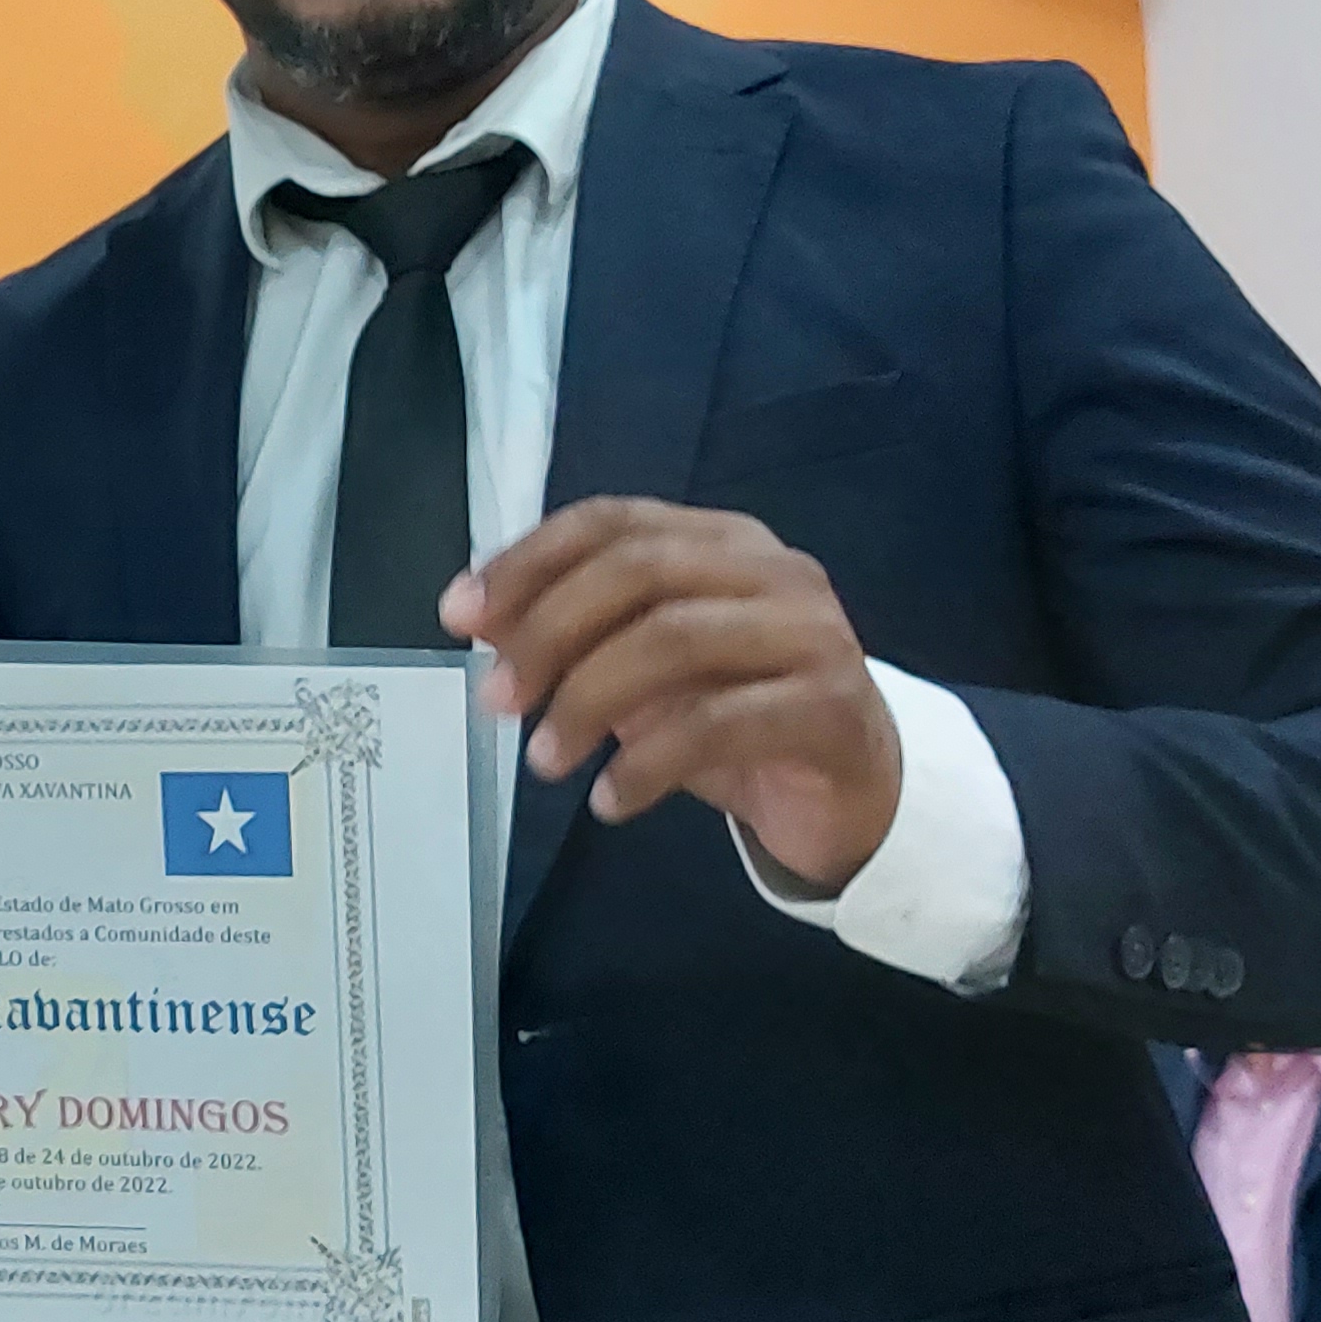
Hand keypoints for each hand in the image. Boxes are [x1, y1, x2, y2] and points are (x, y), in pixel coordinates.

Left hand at [446, 499, 900, 891]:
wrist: (861, 794)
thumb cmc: (741, 722)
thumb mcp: (645, 674)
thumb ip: (575, 636)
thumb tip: (476, 615)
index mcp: (722, 541)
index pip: (613, 521)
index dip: (528, 560)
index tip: (459, 615)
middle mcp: (772, 570)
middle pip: (639, 570)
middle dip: (549, 630)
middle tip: (495, 698)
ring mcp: (811, 634)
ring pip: (674, 639)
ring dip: (587, 700)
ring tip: (543, 761)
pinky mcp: (832, 708)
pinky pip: (719, 725)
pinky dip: (647, 763)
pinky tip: (608, 800)